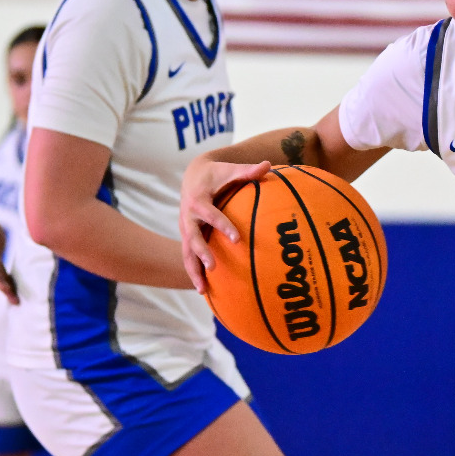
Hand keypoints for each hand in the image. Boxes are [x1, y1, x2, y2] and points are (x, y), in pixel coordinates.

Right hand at [179, 158, 271, 290]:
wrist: (192, 175)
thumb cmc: (216, 174)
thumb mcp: (230, 170)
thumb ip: (248, 171)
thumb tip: (269, 164)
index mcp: (198, 200)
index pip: (210, 214)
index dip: (222, 226)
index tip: (237, 239)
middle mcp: (188, 216)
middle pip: (193, 237)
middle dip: (202, 252)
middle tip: (214, 266)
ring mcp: (185, 229)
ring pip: (187, 252)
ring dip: (193, 270)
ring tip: (203, 290)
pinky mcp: (187, 237)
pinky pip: (189, 257)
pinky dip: (194, 272)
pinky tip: (204, 291)